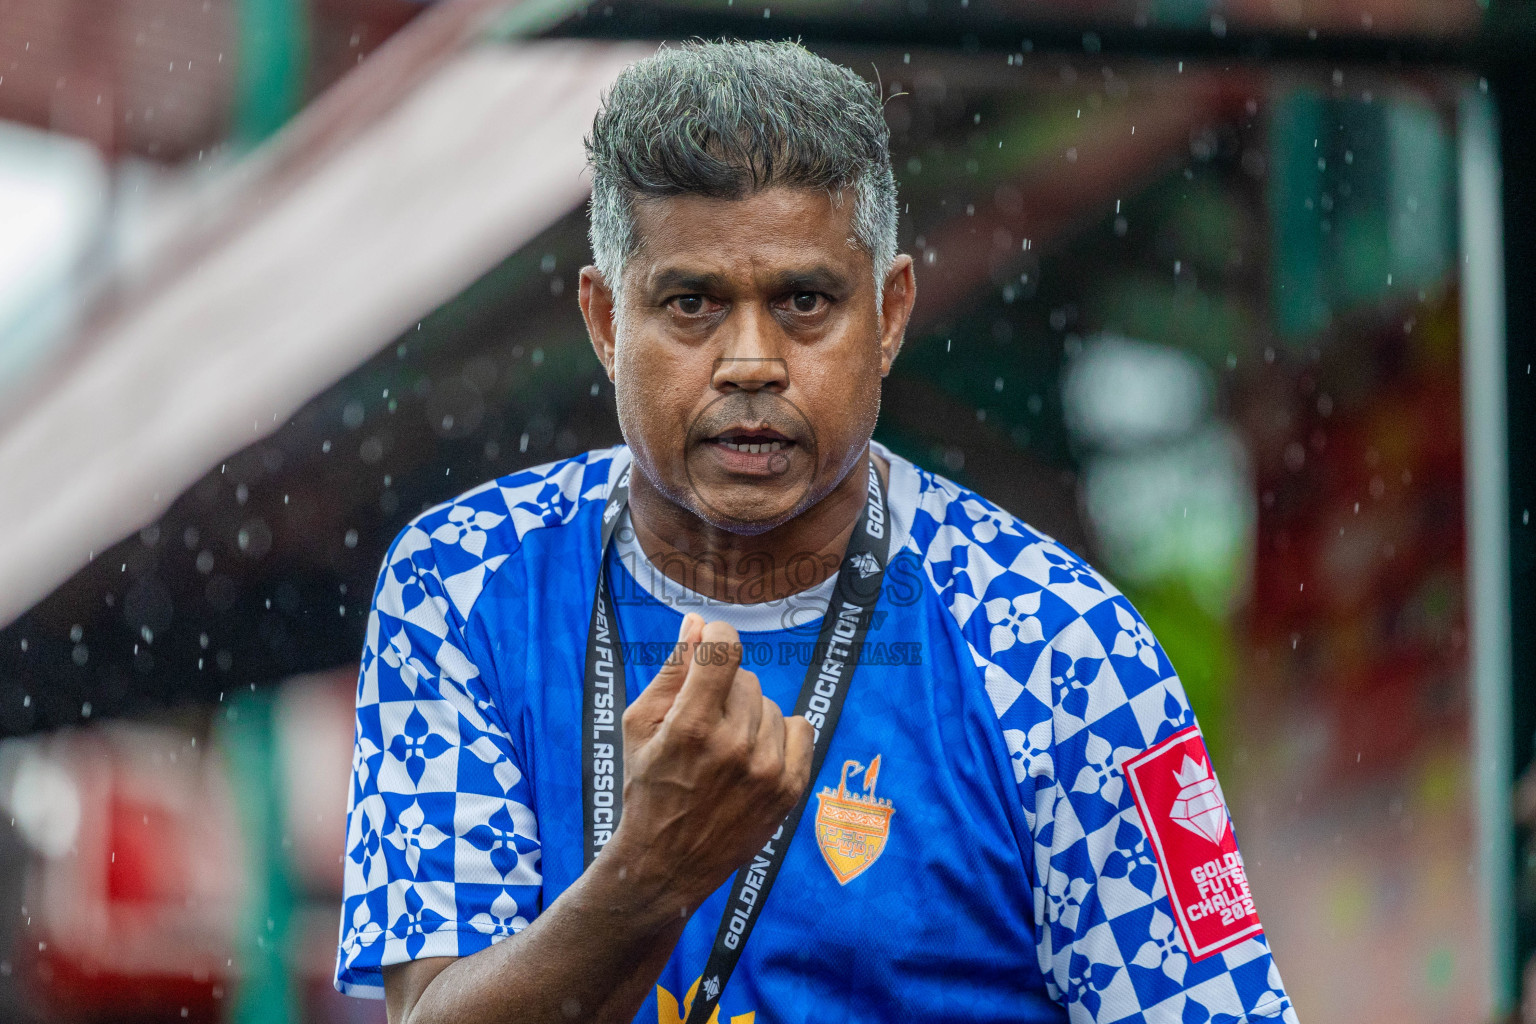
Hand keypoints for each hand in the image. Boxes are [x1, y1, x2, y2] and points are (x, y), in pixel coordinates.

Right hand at [607, 614, 812, 914]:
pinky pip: (801, 727)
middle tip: (702, 724)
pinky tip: (754, 755)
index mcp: (691, 726)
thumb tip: (699, 624)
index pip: (724, 648)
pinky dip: (779, 734)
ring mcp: (768, 770)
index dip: (714, 638)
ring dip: (748, 715)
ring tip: (724, 749)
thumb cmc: (647, 786)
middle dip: (723, 690)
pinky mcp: (790, 789)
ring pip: (770, 703)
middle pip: (745, 678)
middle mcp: (734, 746)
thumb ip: (672, 670)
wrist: (666, 863)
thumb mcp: (639, 726)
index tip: (708, 648)